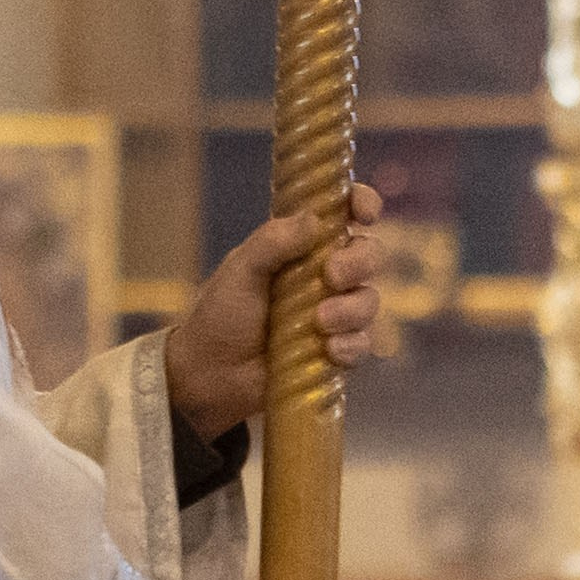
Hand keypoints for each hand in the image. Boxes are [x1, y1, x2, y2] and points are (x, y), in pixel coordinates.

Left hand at [161, 183, 383, 439]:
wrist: (210, 375)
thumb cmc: (221, 314)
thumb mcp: (241, 269)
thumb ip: (273, 241)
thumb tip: (314, 219)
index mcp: (303, 245)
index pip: (344, 213)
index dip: (362, 204)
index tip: (364, 213)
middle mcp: (325, 274)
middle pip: (369, 255)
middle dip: (359, 262)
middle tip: (332, 276)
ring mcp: (335, 313)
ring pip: (369, 300)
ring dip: (351, 310)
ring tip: (320, 322)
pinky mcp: (336, 351)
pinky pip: (361, 343)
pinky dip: (350, 346)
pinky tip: (329, 350)